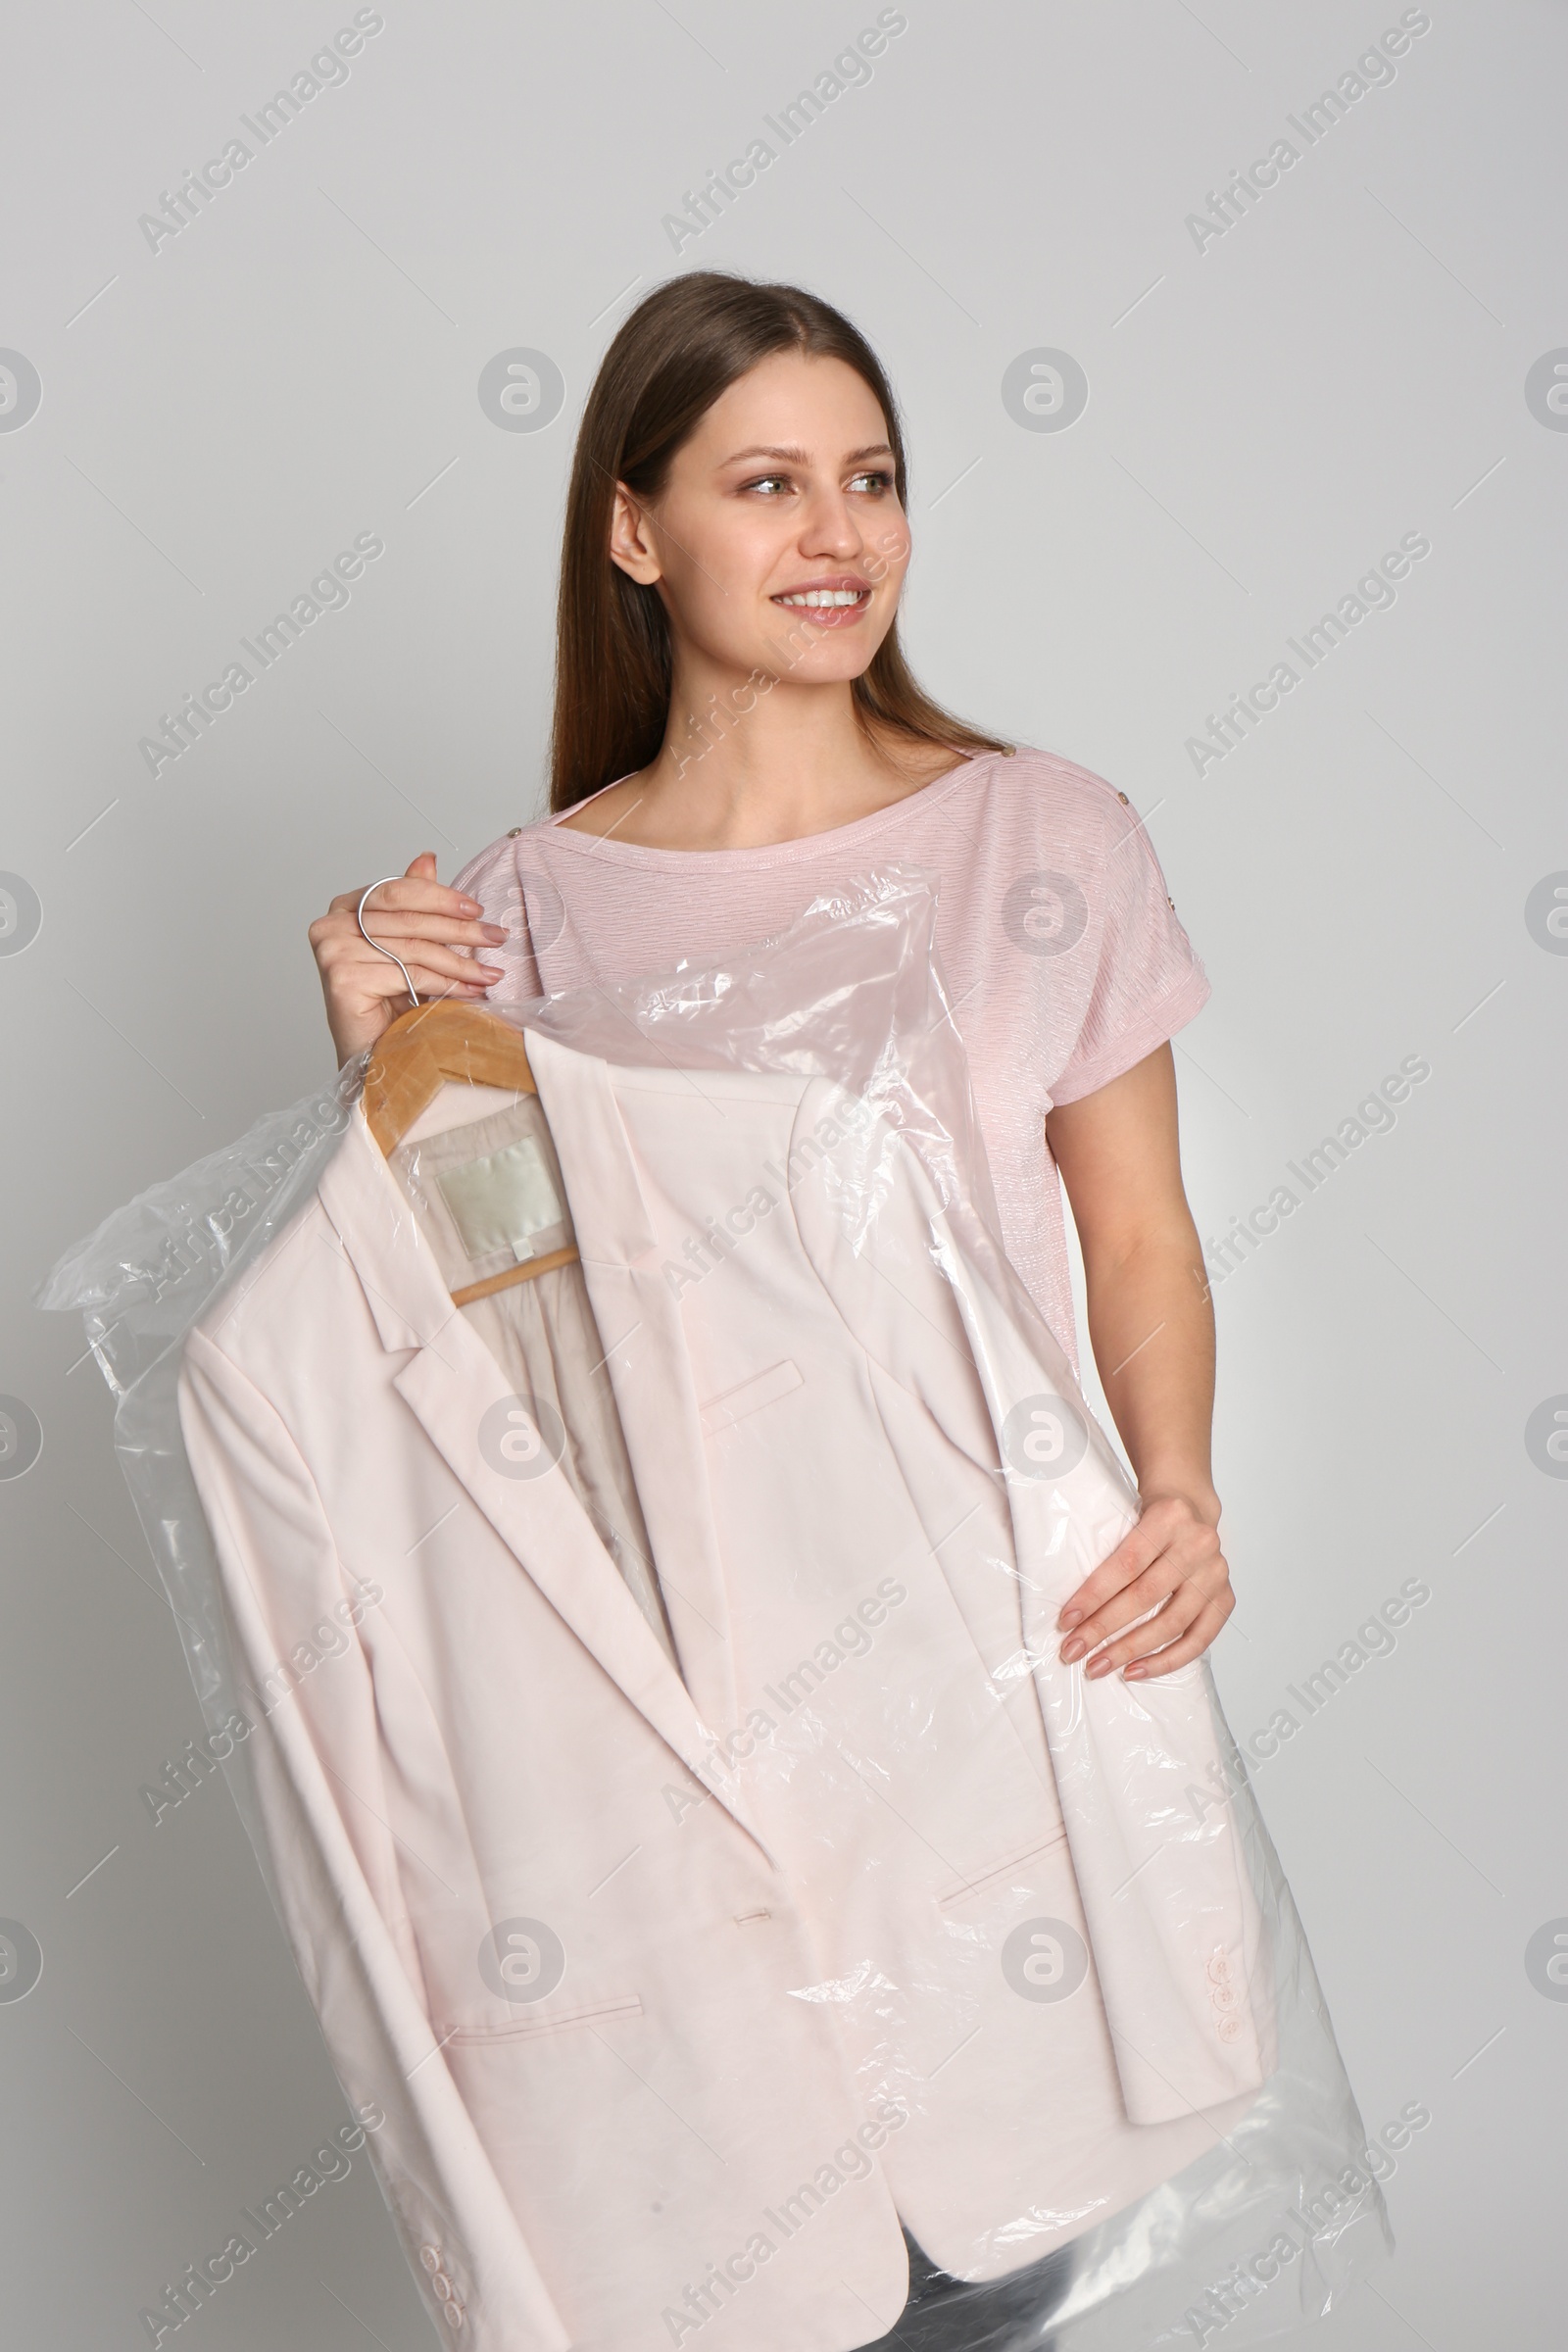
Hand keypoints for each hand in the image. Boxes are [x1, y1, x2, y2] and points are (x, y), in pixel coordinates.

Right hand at [308, 853, 508, 1064]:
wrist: (375, 1053)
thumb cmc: (389, 1001)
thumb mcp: (408, 945)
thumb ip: (414, 903)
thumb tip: (427, 859)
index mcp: (344, 907)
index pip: (398, 890)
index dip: (441, 898)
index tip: (477, 910)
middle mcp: (330, 925)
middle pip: (408, 919)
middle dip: (459, 930)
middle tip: (496, 937)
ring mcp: (332, 951)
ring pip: (413, 949)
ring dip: (460, 962)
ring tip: (489, 973)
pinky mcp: (342, 979)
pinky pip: (407, 974)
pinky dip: (445, 984)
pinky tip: (469, 991)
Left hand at [1056, 1491, 1233, 1680]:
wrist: (1193, 1507)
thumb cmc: (1150, 1516)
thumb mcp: (1127, 1514)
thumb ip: (1106, 1548)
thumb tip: (1071, 1604)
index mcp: (1170, 1517)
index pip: (1127, 1563)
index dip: (1094, 1595)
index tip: (1066, 1620)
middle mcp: (1199, 1544)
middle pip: (1145, 1595)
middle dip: (1103, 1628)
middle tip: (1073, 1650)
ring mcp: (1216, 1574)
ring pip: (1171, 1623)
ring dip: (1129, 1650)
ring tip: (1098, 1666)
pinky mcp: (1225, 1598)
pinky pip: (1198, 1640)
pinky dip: (1165, 1661)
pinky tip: (1135, 1670)